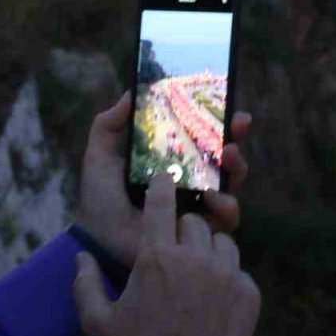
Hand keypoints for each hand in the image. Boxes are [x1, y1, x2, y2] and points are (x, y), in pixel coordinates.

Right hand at [74, 175, 260, 335]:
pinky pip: (238, 271)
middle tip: (172, 254)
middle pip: (193, 221)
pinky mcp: (248, 292)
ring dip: (208, 251)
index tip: (163, 179)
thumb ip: (85, 285)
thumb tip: (81, 258)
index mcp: (156, 257)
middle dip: (182, 231)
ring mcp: (226, 273)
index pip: (161, 203)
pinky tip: (214, 300)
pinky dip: (227, 279)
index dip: (161, 186)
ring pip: (221, 241)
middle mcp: (194, 257)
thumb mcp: (99, 324)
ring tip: (196, 274)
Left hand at [75, 92, 250, 264]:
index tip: (228, 105)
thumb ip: (109, 125)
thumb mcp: (100, 157)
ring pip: (232, 185)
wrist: (98, 241)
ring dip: (237, 168)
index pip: (202, 137)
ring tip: (227, 156)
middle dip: (236, 138)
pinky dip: (226, 205)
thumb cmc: (100, 200)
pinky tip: (214, 196)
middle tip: (236, 126)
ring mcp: (200, 207)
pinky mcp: (202, 233)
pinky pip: (226, 220)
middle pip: (225, 157)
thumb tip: (129, 94)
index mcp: (172, 161)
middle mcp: (191, 181)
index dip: (219, 121)